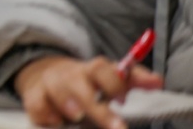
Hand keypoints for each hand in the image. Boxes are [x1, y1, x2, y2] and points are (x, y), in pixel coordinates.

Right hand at [14, 54, 163, 128]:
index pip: (102, 69)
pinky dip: (45, 114)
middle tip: (117, 127)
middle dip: (97, 108)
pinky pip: (37, 105)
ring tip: (78, 117)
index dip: (113, 83)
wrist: (45, 74)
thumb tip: (159, 81)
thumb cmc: (86, 83)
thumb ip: (133, 79)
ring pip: (56, 90)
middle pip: (80, 84)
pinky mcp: (34, 97)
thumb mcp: (109, 78)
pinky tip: (56, 122)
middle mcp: (69, 75)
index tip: (123, 100)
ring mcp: (49, 84)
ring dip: (68, 105)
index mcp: (91, 70)